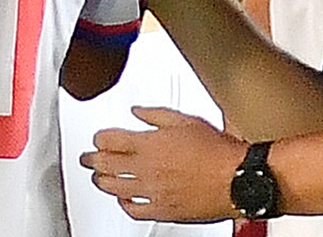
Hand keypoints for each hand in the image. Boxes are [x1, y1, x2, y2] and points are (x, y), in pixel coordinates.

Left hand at [80, 106, 247, 222]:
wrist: (235, 178)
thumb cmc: (217, 150)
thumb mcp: (185, 120)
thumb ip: (155, 114)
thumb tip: (137, 111)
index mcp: (149, 143)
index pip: (110, 140)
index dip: (99, 138)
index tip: (97, 138)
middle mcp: (146, 168)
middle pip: (106, 165)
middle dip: (92, 160)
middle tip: (87, 158)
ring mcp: (152, 191)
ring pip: (115, 188)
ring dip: (102, 181)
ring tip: (98, 177)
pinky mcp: (162, 210)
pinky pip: (133, 210)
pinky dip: (123, 203)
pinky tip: (123, 199)